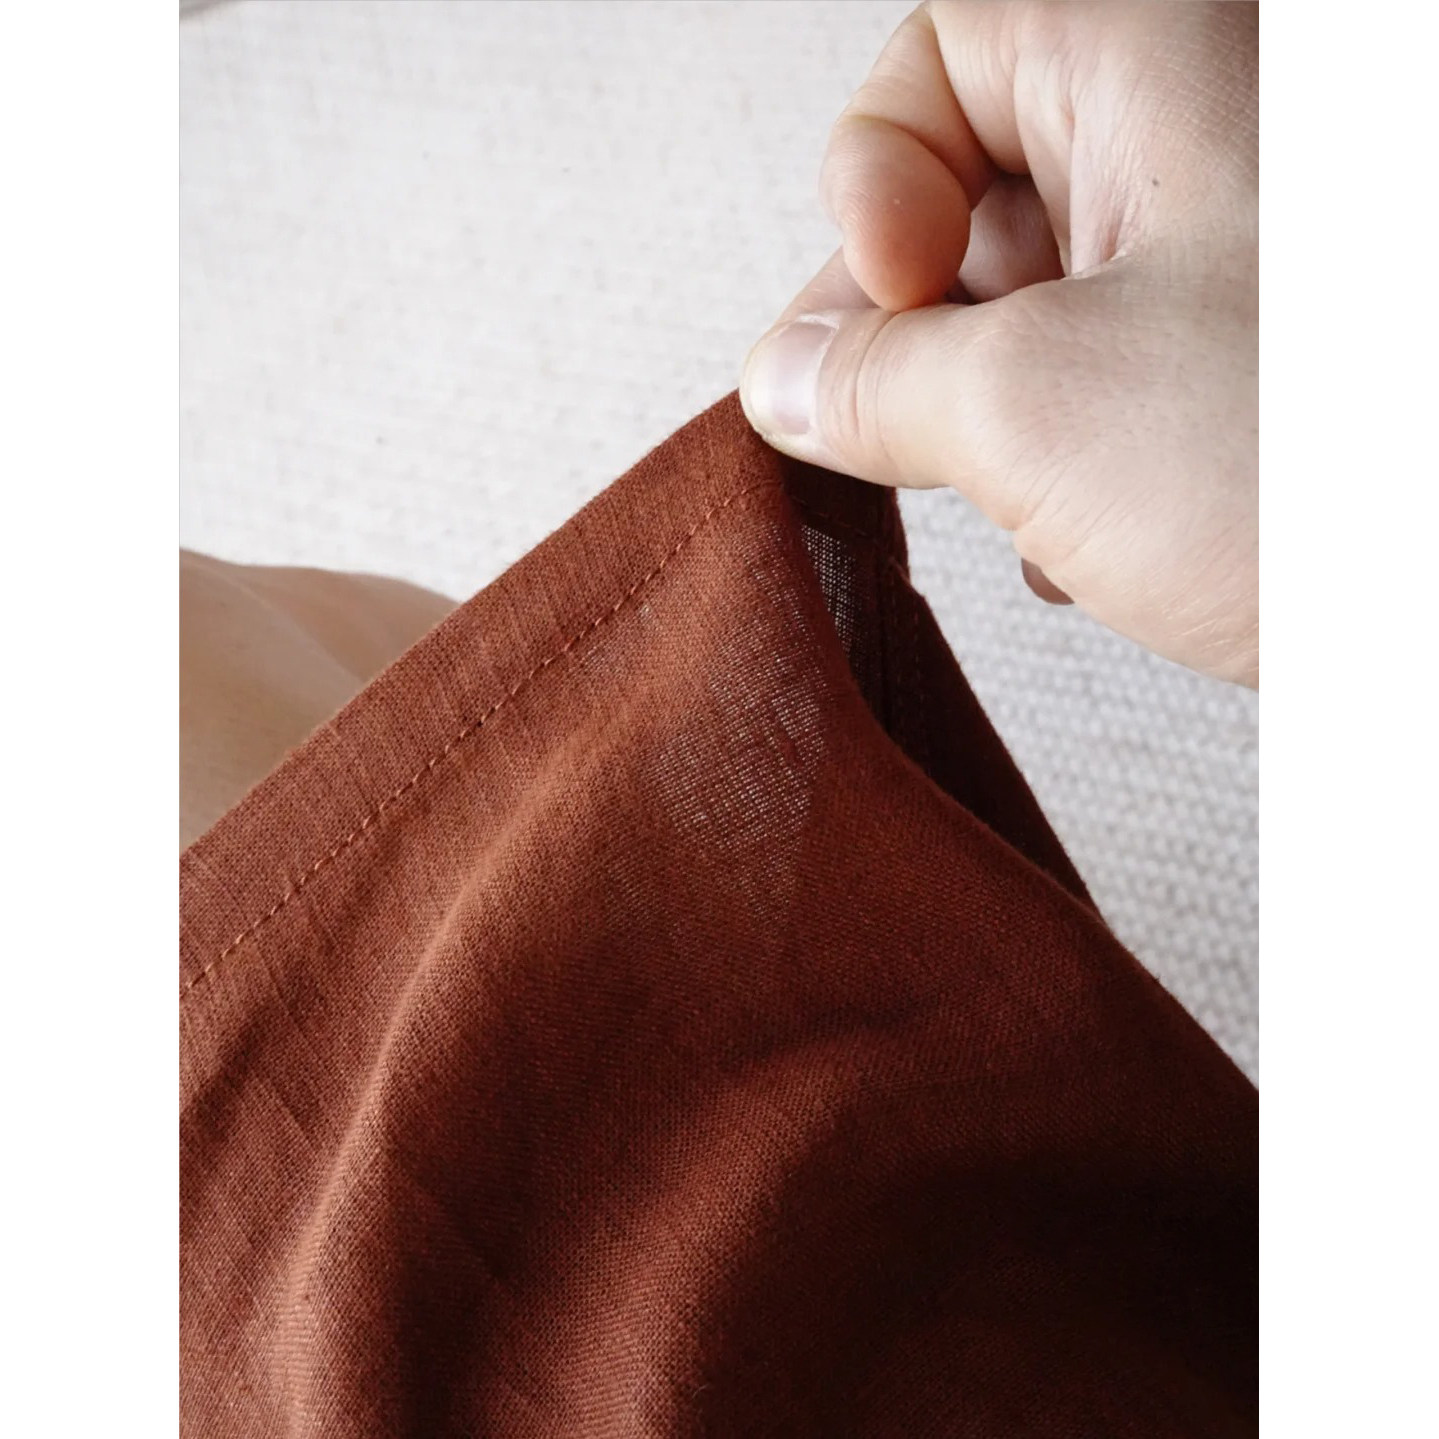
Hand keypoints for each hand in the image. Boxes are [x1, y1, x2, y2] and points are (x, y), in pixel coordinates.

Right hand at [740, 1, 1257, 686]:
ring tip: (1022, 498)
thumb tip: (786, 383)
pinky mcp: (1258, 366)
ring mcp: (1244, 259)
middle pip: (980, 185)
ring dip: (985, 413)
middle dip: (915, 325)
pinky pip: (1113, 370)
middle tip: (897, 426)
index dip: (873, 176)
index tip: (889, 300)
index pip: (942, 55)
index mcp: (1167, 60)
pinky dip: (1066, 455)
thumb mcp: (1036, 410)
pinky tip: (1086, 539)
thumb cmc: (1329, 481)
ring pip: (1040, 298)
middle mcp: (1215, 138)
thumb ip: (870, 381)